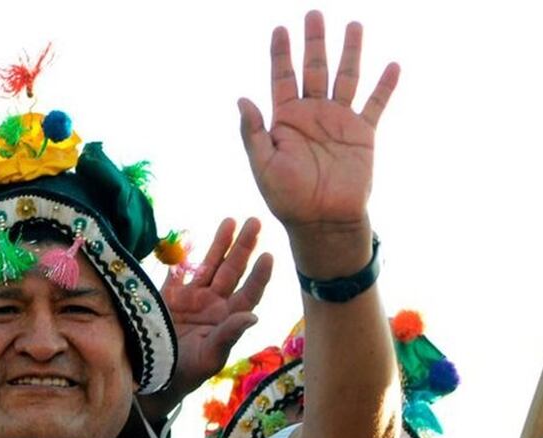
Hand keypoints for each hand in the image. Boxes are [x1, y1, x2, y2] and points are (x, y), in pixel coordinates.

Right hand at [139, 218, 271, 420]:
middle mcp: (214, 304)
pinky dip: (182, 256)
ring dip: (220, 244)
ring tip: (231, 220)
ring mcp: (192, 298)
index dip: (259, 275)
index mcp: (227, 319)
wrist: (151, 377)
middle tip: (256, 222)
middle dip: (243, 247)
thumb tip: (254, 316)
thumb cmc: (185, 373)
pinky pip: (179, 271)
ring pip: (210, 264)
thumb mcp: (209, 358)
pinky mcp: (169, 295)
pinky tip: (190, 237)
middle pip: (232, 271)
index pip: (248, 292)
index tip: (268, 255)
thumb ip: (228, 335)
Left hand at [239, 11, 396, 275]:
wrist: (322, 220)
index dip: (280, 53)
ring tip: (353, 25)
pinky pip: (375, 105)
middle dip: (314, 41)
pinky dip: (384, 86)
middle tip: (314, 13)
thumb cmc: (287, 198)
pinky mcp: (363, 134)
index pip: (282, 78)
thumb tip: (241, 98)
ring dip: (350, 52)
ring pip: (346, 78)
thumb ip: (253, 132)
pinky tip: (392, 65)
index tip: (280, 28)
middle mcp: (312, 115)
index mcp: (285, 120)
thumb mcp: (262, 165)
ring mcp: (339, 122)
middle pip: (313, 68)